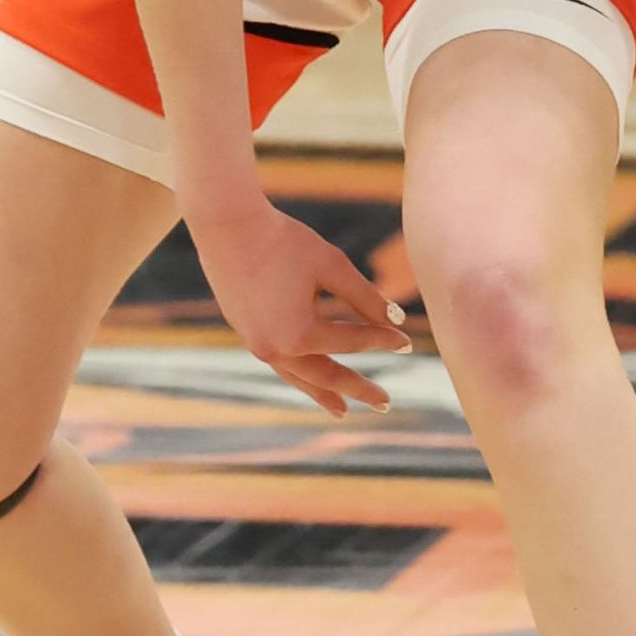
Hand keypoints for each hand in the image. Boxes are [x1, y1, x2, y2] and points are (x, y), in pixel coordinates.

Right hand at [187, 195, 413, 416]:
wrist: (227, 225)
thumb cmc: (284, 241)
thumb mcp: (332, 266)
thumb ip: (365, 298)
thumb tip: (396, 322)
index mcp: (300, 334)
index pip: (352, 342)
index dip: (383, 340)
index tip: (408, 343)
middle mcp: (276, 349)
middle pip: (326, 376)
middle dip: (357, 388)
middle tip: (385, 404)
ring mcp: (257, 345)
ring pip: (298, 377)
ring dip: (322, 393)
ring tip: (342, 410)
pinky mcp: (245, 333)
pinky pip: (281, 363)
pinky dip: (300, 374)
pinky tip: (309, 375)